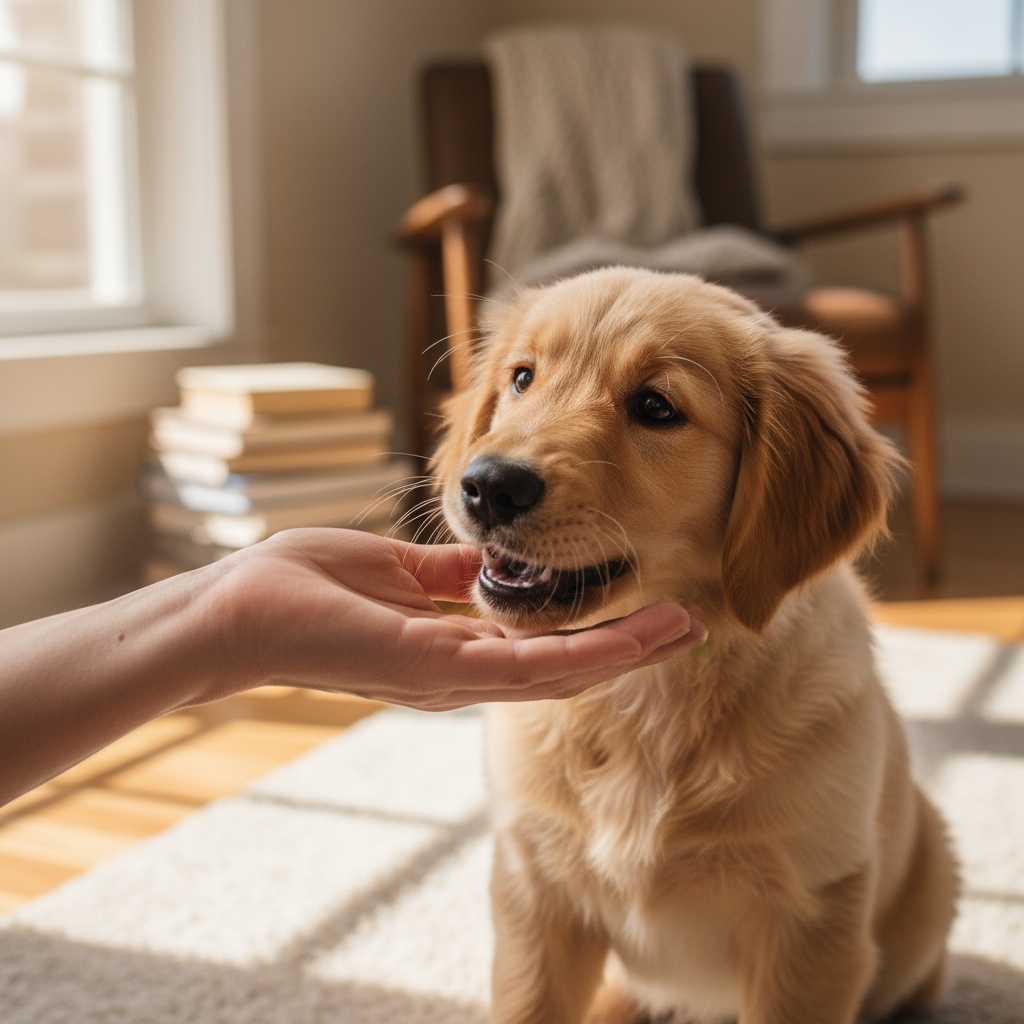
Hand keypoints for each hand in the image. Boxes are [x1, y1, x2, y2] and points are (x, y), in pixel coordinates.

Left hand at [205, 528, 705, 709]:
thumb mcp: (392, 569)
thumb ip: (444, 575)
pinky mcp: (439, 673)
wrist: (235, 611)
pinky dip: (593, 654)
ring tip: (689, 627)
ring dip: (630, 651)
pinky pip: (531, 668)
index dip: (598, 626)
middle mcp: (463, 673)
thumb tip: (485, 563)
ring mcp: (455, 679)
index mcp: (452, 645)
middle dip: (631, 645)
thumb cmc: (300, 586)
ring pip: (564, 672)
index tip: (646, 598)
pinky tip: (640, 637)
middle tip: (693, 622)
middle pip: (567, 665)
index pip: (542, 641)